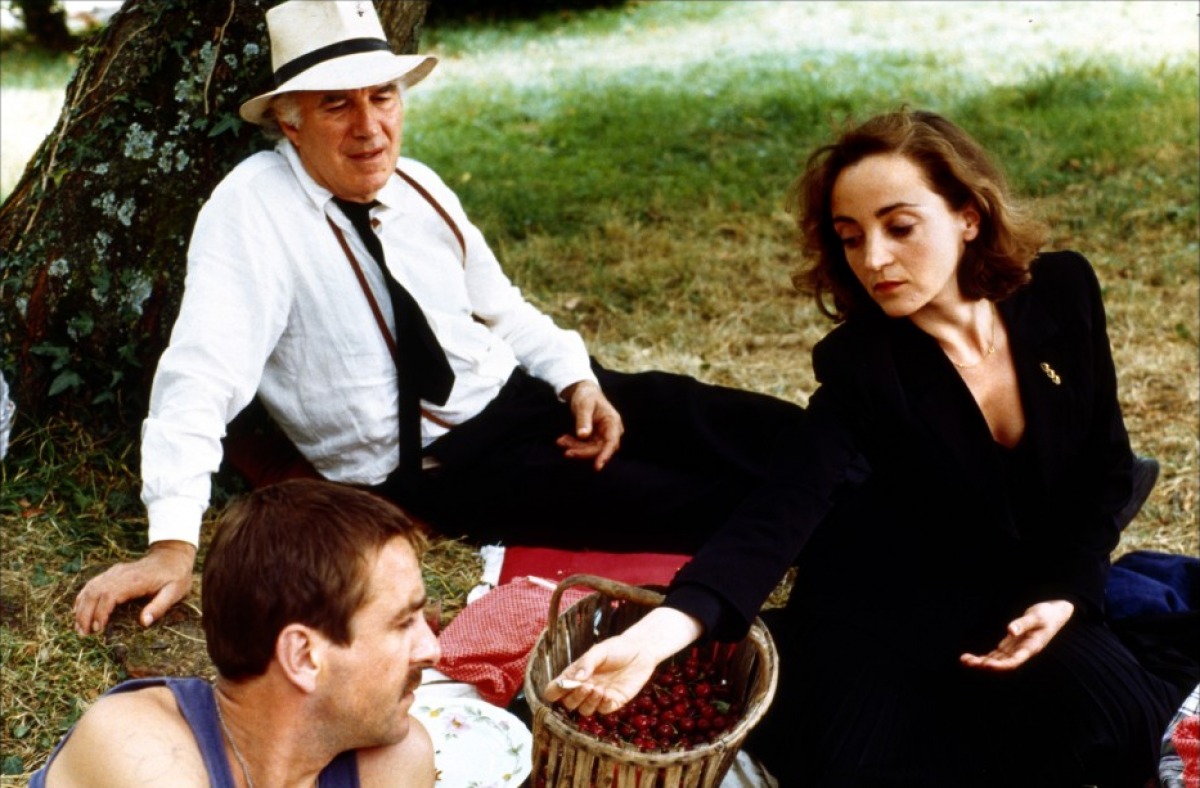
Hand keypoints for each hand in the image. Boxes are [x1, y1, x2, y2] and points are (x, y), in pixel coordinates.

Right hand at [73, 540, 196, 635]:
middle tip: (83, 634)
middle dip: (85, 614)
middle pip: (95, 592)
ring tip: (78, 628)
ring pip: (90, 588)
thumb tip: (144, 622)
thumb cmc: (175, 576)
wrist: (173, 555)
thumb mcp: (175, 592)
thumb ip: (160, 606)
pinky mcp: (112, 573)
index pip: (109, 594)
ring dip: (81, 607)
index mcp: (135, 580)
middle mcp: (120, 574)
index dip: (100, 612)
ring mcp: (114, 572)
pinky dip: (82, 597)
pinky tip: (77, 611)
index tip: (97, 629)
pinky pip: (92, 584)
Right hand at [542, 608, 700, 715]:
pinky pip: (603, 710)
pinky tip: (608, 694)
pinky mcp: (614, 701)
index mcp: (576, 674)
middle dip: (574, 697)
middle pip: (569, 703)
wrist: (641, 651)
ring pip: (585, 710)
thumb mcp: (599, 651)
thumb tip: (575, 679)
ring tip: (598, 689)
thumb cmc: (617, 648)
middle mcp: (584, 687)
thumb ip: (586, 663)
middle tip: (586, 686)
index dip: (554, 691)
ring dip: (589, 702)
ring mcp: (598, 696)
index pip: (556, 689)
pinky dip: (603, 705)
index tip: (560, 687)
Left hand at [557, 379, 623, 470]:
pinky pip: (585, 446)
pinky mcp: (595, 438)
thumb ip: (584, 420)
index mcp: (612, 422)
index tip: (597, 466)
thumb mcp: (584, 405)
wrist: (584, 392)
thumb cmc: (586, 395)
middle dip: (582, 451)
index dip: (605, 455)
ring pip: (590, 450)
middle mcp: (611, 431)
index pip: (612, 442)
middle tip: (566, 451)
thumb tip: (583, 436)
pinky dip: (574, 445)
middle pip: (599, 449)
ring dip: (576, 448)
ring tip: (560, 441)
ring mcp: (603, 436)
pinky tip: (563, 440)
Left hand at [960, 599, 1073, 671]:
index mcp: (1031, 648)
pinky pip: (998, 654)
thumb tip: (1010, 631)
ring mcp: (1017, 648)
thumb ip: (1023, 624)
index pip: (1014, 661)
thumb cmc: (1048, 614)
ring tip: (964, 660)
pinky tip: (973, 658)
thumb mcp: (1037, 617)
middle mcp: (1022, 651)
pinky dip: (986, 656)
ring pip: (998, 659)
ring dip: (982, 661)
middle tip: (967, 661)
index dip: (1000, 665)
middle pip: (1002, 663)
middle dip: (985, 664)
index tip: (985, 665)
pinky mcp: (1012, 643)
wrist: (1056, 612)